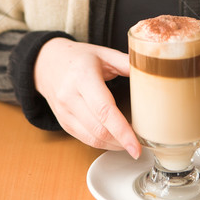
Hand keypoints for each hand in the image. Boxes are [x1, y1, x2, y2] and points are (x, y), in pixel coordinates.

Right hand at [34, 38, 140, 157]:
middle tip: (142, 144)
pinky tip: (116, 139)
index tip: (137, 145)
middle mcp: (69, 95)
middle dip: (122, 141)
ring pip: (92, 138)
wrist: (47, 62)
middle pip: (99, 128)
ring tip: (131, 143)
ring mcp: (64, 111)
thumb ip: (126, 62)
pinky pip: (85, 139)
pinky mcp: (63, 122)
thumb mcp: (103, 53)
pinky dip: (103, 143)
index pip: (103, 109)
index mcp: (82, 75)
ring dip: (114, 145)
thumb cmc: (79, 57)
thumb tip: (153, 71)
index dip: (122, 130)